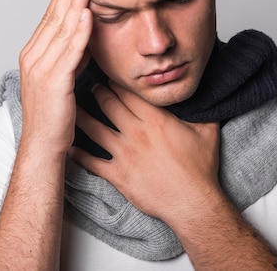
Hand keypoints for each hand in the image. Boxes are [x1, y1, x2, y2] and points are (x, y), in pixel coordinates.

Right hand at [18, 0, 92, 154]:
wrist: (43, 145)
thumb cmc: (53, 116)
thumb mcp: (63, 78)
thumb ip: (71, 56)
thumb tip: (83, 38)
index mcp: (33, 55)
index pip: (49, 19)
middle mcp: (33, 58)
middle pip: (53, 19)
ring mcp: (42, 69)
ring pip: (61, 31)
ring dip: (74, 5)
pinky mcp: (54, 82)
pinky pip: (70, 52)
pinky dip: (80, 32)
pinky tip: (87, 15)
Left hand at [70, 81, 220, 224]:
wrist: (192, 202)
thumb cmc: (200, 169)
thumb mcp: (207, 131)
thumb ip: (202, 109)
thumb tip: (206, 94)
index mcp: (156, 119)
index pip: (129, 93)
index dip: (116, 82)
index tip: (109, 74)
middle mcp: (136, 133)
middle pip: (109, 105)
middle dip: (97, 92)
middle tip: (90, 84)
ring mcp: (125, 154)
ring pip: (95, 129)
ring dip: (82, 116)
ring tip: (73, 106)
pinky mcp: (118, 175)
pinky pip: (92, 163)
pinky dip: (79, 155)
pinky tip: (69, 147)